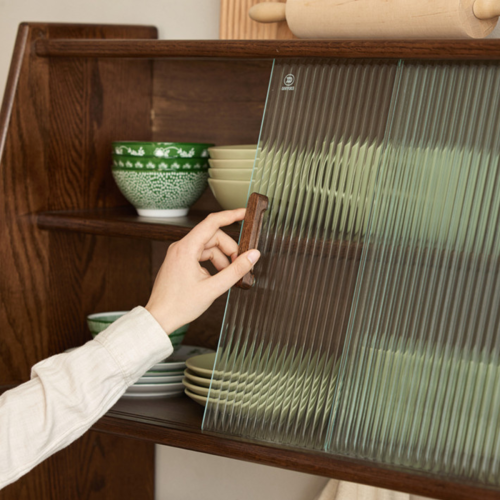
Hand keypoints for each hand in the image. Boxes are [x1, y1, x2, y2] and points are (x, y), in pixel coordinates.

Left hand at [145, 209, 260, 334]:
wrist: (159, 318)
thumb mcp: (213, 289)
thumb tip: (252, 256)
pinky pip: (201, 255)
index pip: (212, 222)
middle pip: (213, 237)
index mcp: (186, 248)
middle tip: (239, 265)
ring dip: (222, 258)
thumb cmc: (179, 305)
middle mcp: (181, 247)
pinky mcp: (180, 261)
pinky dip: (213, 263)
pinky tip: (217, 277)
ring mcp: (179, 253)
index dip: (231, 216)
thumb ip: (235, 271)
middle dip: (229, 249)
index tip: (245, 213)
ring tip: (228, 275)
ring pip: (208, 247)